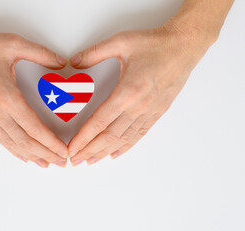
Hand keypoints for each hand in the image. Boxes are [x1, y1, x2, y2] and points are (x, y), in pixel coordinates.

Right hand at [0, 28, 67, 166]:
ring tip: (45, 164)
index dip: (51, 143)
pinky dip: (13, 149)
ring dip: (31, 156)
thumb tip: (61, 63)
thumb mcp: (14, 44)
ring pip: (12, 143)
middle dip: (45, 154)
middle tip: (60, 163)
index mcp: (7, 97)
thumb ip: (41, 54)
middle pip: (25, 141)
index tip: (63, 151)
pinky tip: (22, 155)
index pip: (34, 128)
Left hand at [68, 23, 214, 165]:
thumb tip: (74, 62)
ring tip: (91, 161)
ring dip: (105, 152)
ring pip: (123, 139)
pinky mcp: (158, 112)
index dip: (83, 138)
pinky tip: (116, 153)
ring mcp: (149, 112)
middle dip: (90, 150)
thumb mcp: (120, 42)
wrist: (185, 45)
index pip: (99, 122)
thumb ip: (94, 53)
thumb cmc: (155, 44)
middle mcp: (138, 107)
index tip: (72, 148)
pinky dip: (126, 146)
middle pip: (109, 136)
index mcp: (127, 92)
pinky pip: (139, 134)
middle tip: (76, 160)